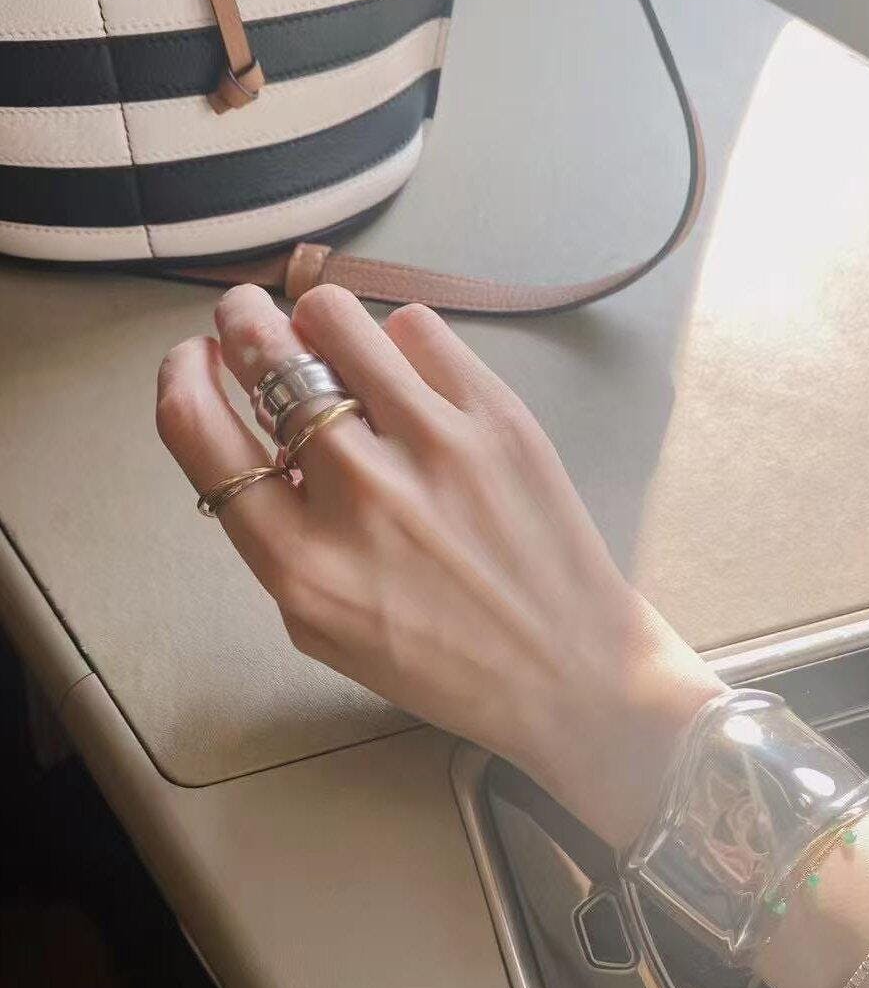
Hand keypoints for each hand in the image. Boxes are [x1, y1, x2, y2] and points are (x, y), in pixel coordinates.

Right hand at [157, 284, 723, 845]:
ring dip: (315, 320)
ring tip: (330, 343)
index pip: (197, 428)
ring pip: (336, 317)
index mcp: (301, 562)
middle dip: (241, 323)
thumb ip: (275, 540)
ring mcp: (435, 445)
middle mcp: (361, 494)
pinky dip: (397, 341)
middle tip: (250, 322)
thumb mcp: (322, 629)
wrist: (568, 670)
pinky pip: (416, 327)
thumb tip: (261, 438)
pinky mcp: (498, 416)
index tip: (193, 358)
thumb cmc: (441, 661)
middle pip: (264, 353)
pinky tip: (408, 377)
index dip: (180, 374)